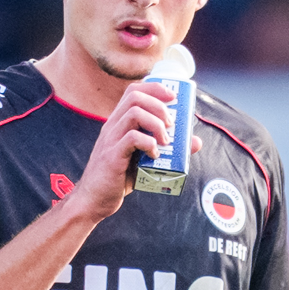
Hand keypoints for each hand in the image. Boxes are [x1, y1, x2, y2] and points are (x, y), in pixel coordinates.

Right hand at [58, 73, 174, 225]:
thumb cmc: (117, 179)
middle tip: (171, 125)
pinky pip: (132, 139)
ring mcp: (110, 140)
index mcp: (118, 123)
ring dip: (156, 124)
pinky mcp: (112, 157)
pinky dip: (149, 143)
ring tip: (165, 141)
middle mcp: (112, 127)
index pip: (133, 91)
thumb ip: (167, 148)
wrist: (93, 201)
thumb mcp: (143, 159)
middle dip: (159, 106)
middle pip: (135, 97)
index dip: (155, 88)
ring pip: (134, 113)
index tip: (173, 98)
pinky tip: (154, 155)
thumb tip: (196, 142)